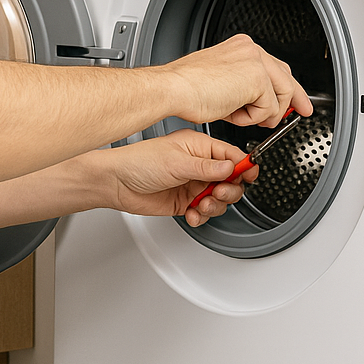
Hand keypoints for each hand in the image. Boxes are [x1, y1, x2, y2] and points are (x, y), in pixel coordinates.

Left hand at [97, 130, 259, 227]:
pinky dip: (201, 216)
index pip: (231, 156)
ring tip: (201, 205)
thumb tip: (232, 167)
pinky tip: (191, 214)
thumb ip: (206, 168)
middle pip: (231, 180)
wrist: (115, 183)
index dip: (243, 167)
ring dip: (215, 205)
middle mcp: (198, 165)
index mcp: (198, 147)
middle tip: (216, 193)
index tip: (248, 177)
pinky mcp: (185, 200)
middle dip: (229, 190)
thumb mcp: (176, 162)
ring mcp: (192, 183)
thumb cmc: (138, 162)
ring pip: (220, 198)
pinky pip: (204, 211)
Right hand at [167, 34, 312, 128]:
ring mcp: (256, 62)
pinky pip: (268, 109)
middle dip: (293, 100)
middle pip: (286, 78)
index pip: (275, 66)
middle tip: (299, 114)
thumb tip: (261, 102)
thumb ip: (243, 86)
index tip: (297, 101)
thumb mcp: (221, 81)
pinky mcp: (257, 80)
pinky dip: (251, 118)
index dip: (288, 87)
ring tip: (239, 116)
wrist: (172, 89)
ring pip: (281, 96)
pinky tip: (232, 113)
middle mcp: (250, 50)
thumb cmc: (185, 89)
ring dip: (262, 114)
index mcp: (240, 47)